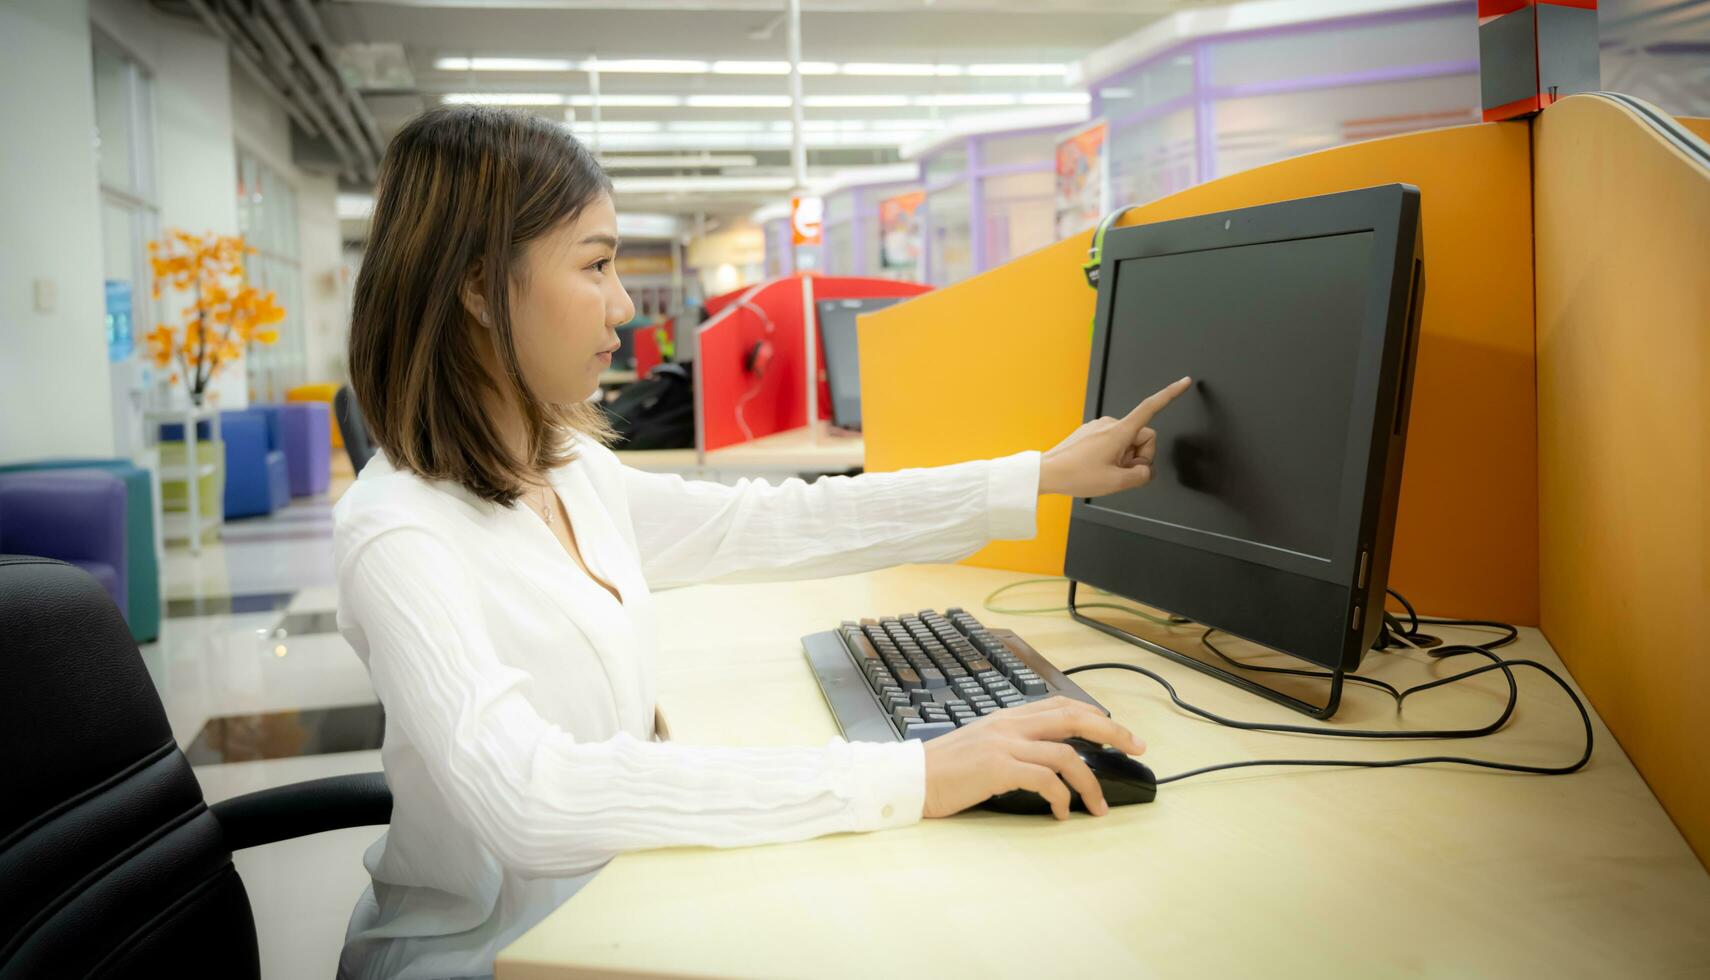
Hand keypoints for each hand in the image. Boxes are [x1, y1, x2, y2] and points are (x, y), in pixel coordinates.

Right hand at [922, 696, 1145, 820]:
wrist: (910, 779)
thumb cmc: (944, 769)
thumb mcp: (982, 745)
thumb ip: (1013, 744)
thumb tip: (1048, 760)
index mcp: (1007, 717)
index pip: (1061, 704)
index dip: (1095, 715)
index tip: (1118, 731)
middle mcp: (1010, 724)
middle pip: (1074, 717)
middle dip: (1111, 731)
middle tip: (1136, 747)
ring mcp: (1004, 744)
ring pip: (1066, 754)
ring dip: (1089, 782)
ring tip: (1097, 806)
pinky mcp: (997, 767)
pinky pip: (1044, 779)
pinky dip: (1061, 797)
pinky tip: (1061, 813)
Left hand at [1038, 376, 1192, 497]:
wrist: (1048, 472)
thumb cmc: (1076, 475)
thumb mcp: (1117, 482)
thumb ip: (1142, 476)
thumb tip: (1145, 470)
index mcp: (1119, 431)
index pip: (1151, 407)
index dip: (1170, 394)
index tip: (1185, 382)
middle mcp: (1110, 423)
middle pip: (1143, 437)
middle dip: (1138, 456)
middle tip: (1120, 472)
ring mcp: (1100, 427)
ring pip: (1128, 442)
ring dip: (1124, 458)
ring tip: (1105, 470)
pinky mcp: (1091, 432)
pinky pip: (1113, 443)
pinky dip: (1112, 456)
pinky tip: (1097, 466)